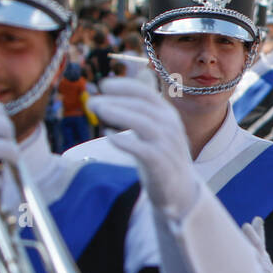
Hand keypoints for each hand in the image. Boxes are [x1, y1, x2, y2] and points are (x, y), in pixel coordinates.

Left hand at [87, 77, 201, 220]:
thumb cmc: (161, 154)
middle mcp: (170, 126)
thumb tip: (124, 86)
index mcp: (168, 114)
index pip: (147, 93)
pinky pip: (142, 149)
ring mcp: (167, 145)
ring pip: (144, 124)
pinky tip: (108, 136)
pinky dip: (125, 141)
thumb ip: (141, 110)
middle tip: (92, 101)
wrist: (179, 188)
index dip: (125, 86)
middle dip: (116, 100)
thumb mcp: (155, 127)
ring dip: (120, 114)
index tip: (104, 84)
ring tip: (99, 110)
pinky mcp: (161, 164)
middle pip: (142, 106)